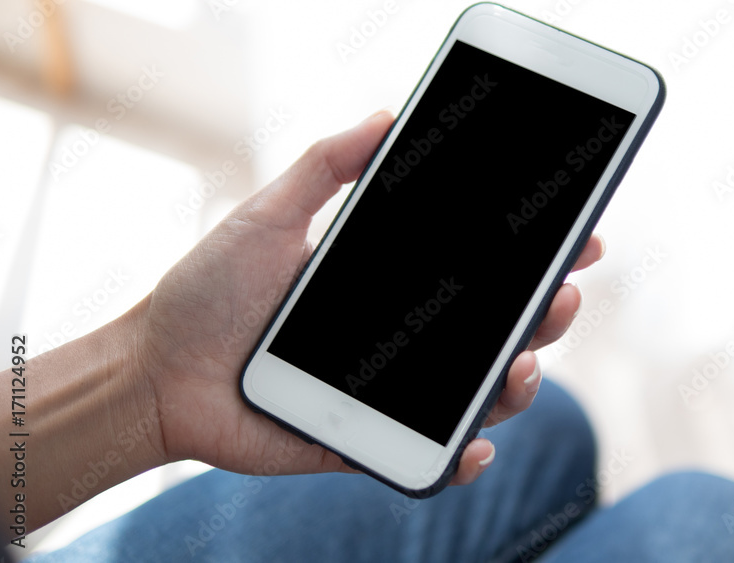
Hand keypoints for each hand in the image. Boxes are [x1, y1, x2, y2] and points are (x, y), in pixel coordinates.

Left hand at [139, 110, 605, 485]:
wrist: (156, 373)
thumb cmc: (207, 294)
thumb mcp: (268, 217)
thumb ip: (326, 167)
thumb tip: (385, 116)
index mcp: (391, 286)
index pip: (479, 271)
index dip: (533, 258)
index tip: (577, 240)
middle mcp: (403, 340)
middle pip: (497, 331)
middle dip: (546, 314)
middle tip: (561, 295)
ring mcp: (391, 394)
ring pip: (480, 393)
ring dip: (520, 383)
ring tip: (523, 365)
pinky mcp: (369, 443)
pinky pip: (430, 456)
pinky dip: (461, 457)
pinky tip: (472, 443)